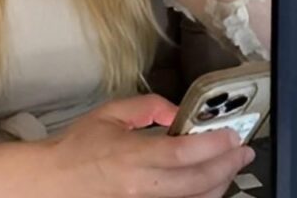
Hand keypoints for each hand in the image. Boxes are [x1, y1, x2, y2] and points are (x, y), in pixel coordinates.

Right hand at [43, 94, 253, 197]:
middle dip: (227, 166)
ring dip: (220, 183)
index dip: (212, 146)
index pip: (181, 154)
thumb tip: (177, 113)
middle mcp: (141, 186)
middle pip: (197, 183)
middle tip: (243, 150)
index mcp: (130, 156)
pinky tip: (210, 183)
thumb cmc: (78, 147)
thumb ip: (148, 108)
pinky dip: (201, 196)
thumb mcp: (110, 114)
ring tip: (230, 165)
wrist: (54, 182)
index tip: (231, 134)